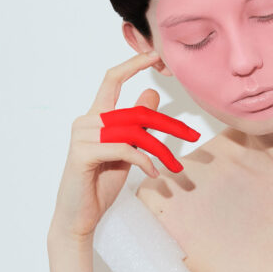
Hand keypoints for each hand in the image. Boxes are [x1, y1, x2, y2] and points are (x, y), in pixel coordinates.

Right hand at [49, 51, 199, 244]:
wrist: (79, 216)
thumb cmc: (101, 181)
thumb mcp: (126, 149)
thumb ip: (136, 124)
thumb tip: (151, 95)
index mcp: (95, 116)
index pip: (113, 79)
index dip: (134, 64)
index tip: (156, 55)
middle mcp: (87, 121)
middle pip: (137, 112)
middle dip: (170, 124)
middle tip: (194, 135)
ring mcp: (82, 136)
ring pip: (134, 131)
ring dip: (160, 150)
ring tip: (174, 167)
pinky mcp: (83, 154)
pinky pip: (124, 149)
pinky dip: (144, 161)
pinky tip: (154, 174)